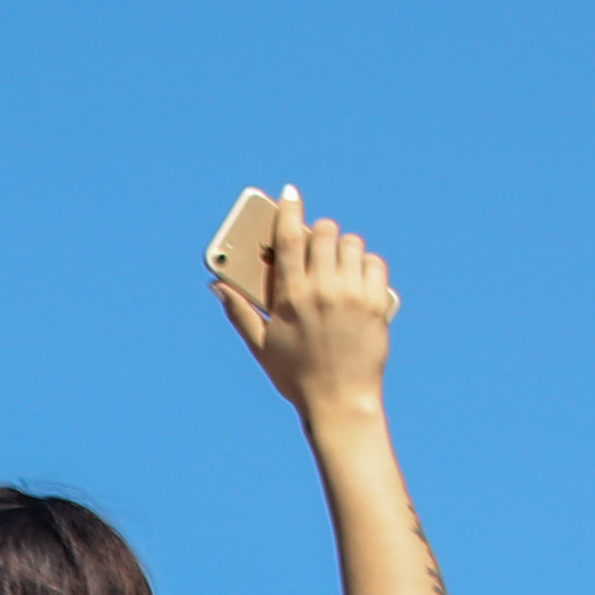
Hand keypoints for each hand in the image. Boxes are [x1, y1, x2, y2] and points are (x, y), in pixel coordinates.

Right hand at [207, 184, 399, 415]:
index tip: (290, 192)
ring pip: (352, 243)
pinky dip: (367, 265)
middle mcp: (323, 290)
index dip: (288, 209)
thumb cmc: (296, 376)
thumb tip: (216, 285)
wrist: (341, 402)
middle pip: (324, 232)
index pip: (288, 238)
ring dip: (343, 248)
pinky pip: (375, 263)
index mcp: (291, 297)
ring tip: (337, 265)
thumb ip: (239, 311)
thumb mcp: (261, 345)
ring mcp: (353, 295)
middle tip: (315, 244)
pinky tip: (358, 279)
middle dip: (318, 232)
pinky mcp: (378, 303)